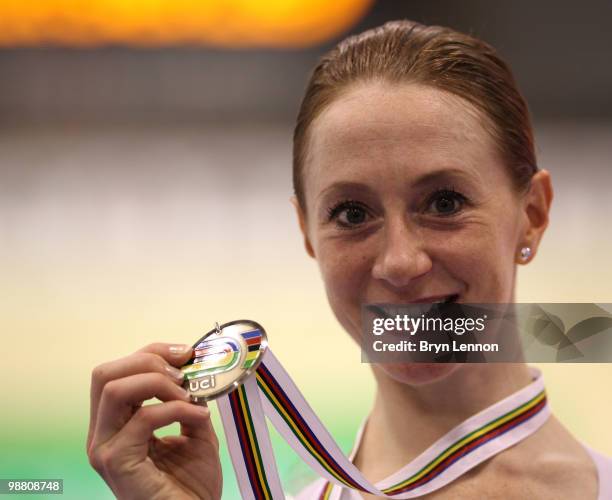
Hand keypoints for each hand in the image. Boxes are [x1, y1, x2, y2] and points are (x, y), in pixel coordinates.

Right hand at [87, 343, 221, 499]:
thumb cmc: (192, 483)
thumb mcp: (194, 429)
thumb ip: (186, 400)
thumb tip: (192, 371)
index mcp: (115, 423)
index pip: (116, 372)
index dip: (150, 353)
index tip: (184, 353)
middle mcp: (102, 434)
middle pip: (105, 374)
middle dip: (148, 361)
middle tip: (182, 371)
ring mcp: (105, 448)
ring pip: (114, 389)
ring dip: (157, 382)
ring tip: (187, 393)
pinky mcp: (116, 462)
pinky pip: (143, 418)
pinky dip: (175, 408)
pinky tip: (197, 414)